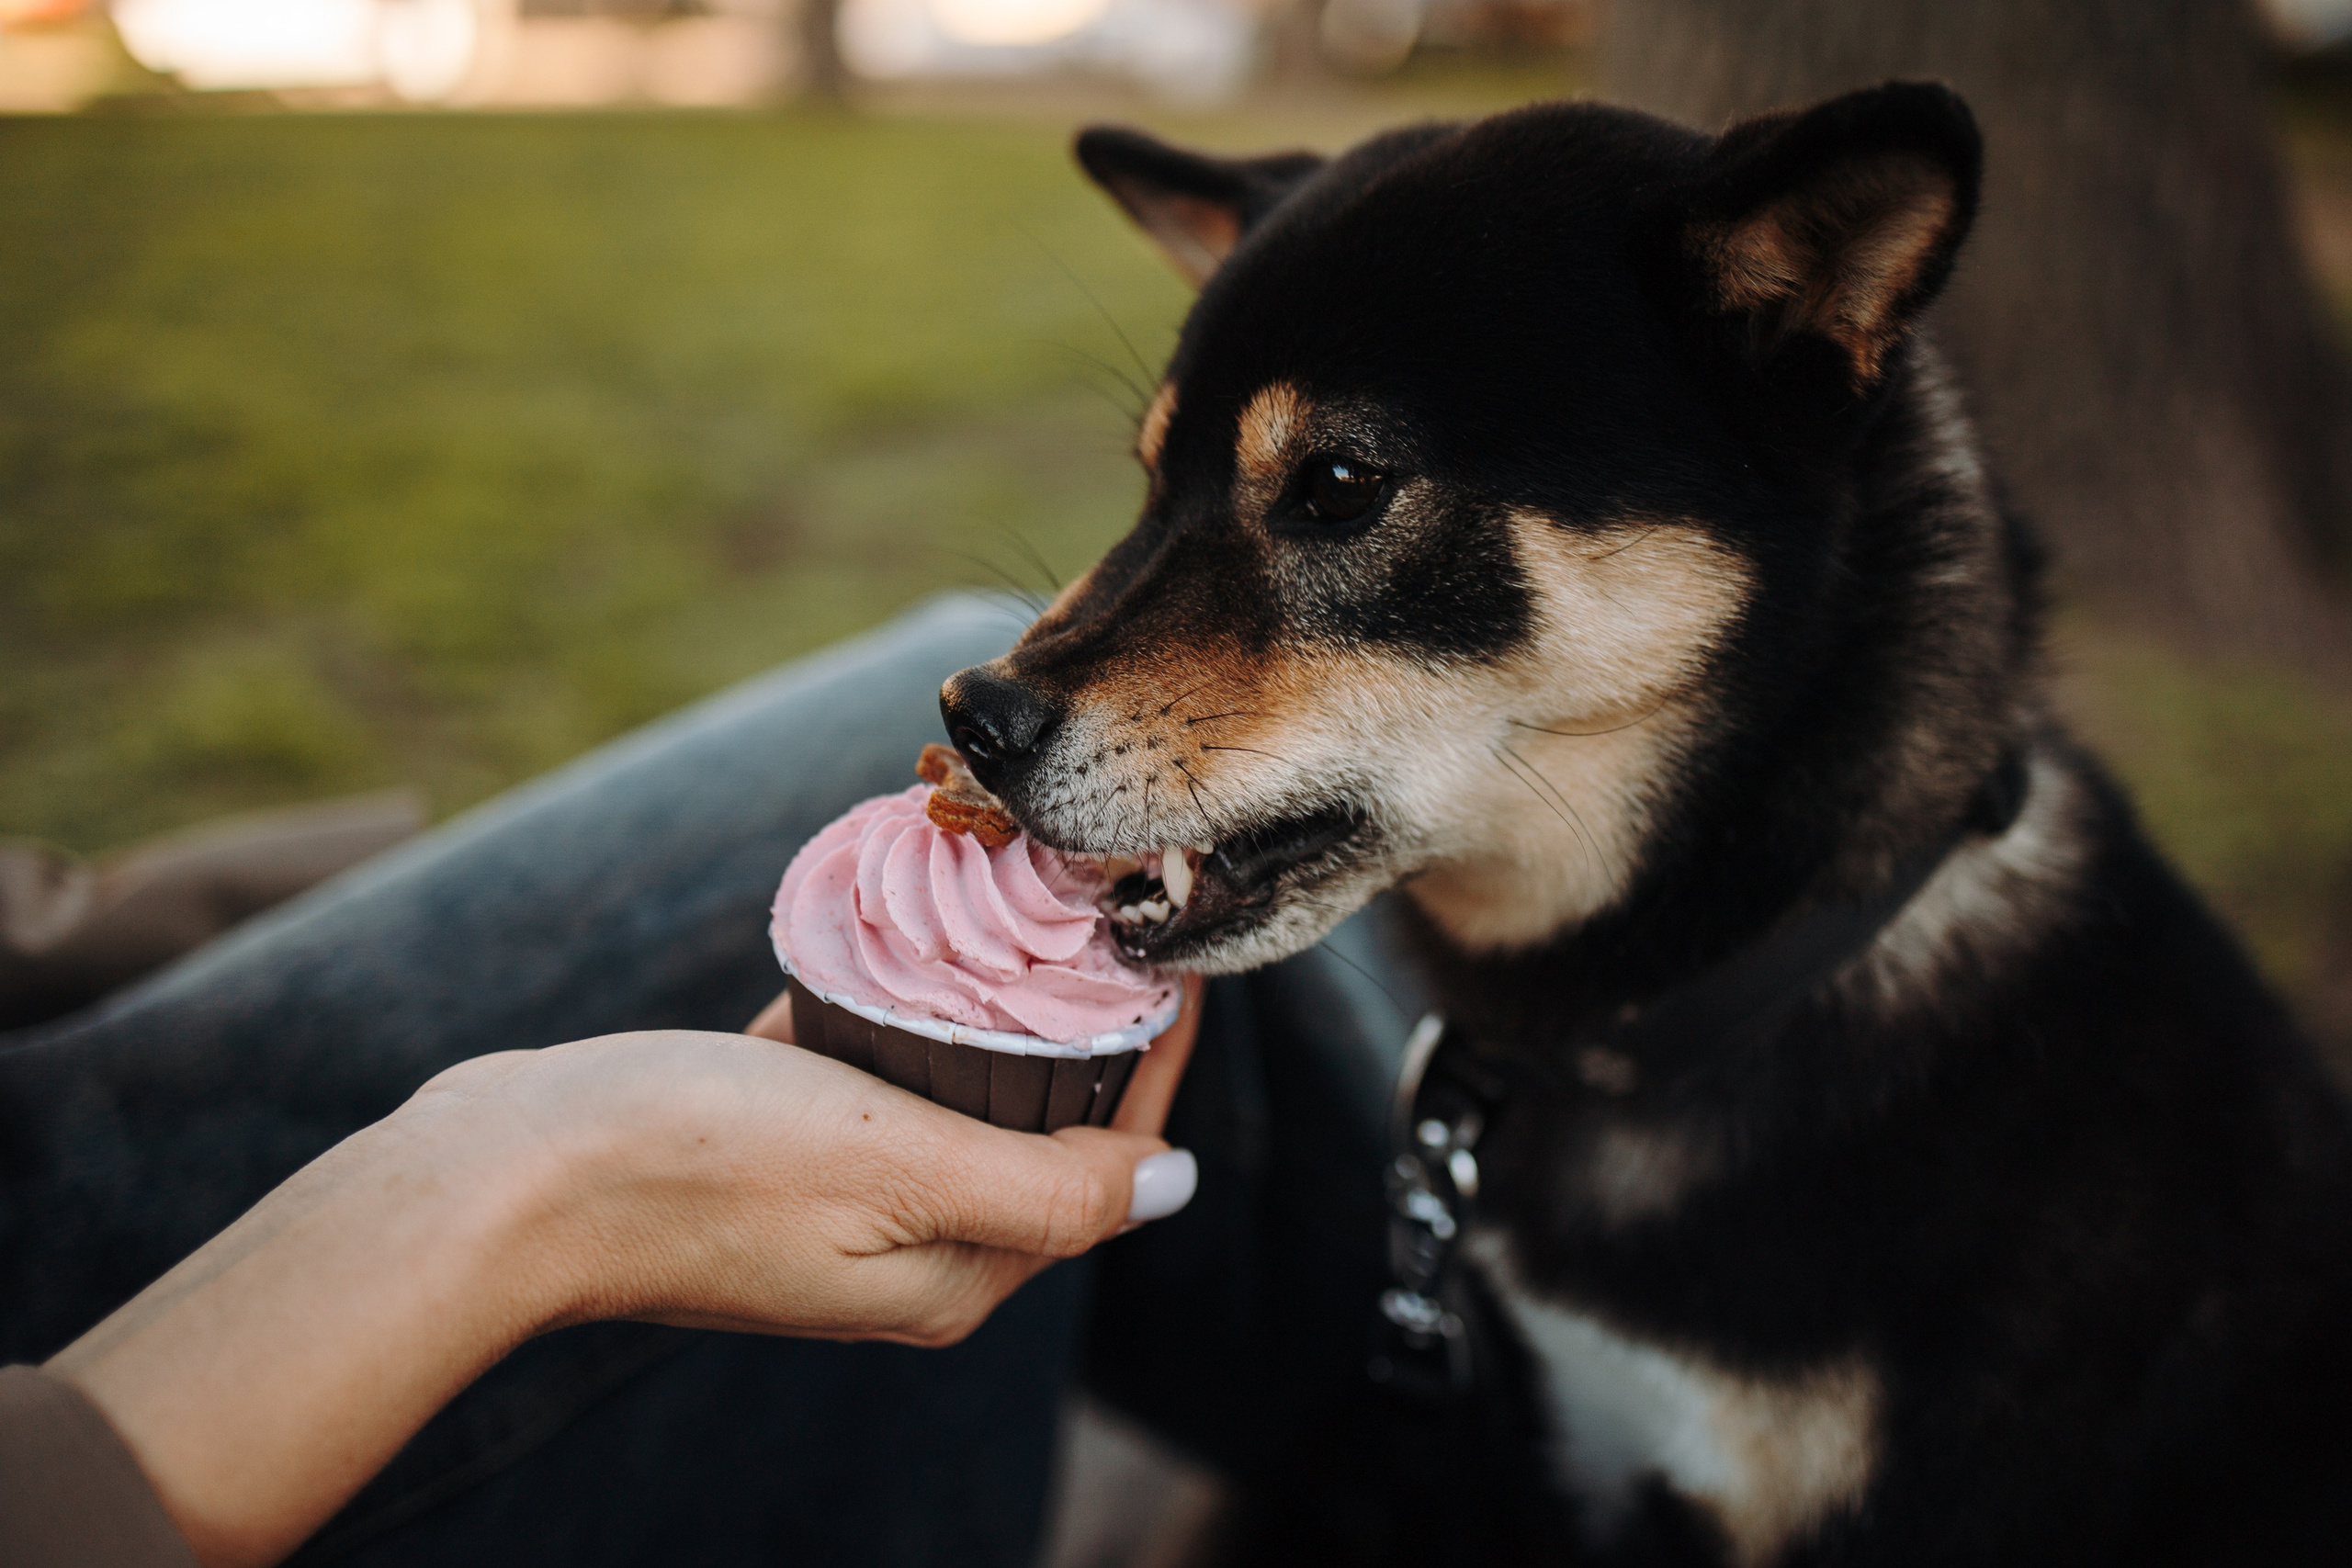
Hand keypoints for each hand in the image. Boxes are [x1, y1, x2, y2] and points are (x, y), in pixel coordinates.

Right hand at [45, 984, 1203, 1567]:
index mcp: (956, 1271)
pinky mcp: (773, 1150)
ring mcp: (835, 1200)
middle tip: (1095, 910)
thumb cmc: (700, 1165)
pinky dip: (890, 1007)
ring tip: (1014, 900)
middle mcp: (906, 1248)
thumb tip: (1179, 1185)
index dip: (1149, 1055)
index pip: (1103, 1159)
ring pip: (949, 1087)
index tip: (1170, 948)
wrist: (504, 1176)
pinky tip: (898, 934)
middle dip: (1074, 1021)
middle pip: (1035, 1122)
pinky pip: (863, 1070)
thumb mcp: (899, 1169)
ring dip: (985, 1003)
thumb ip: (1048, 1188)